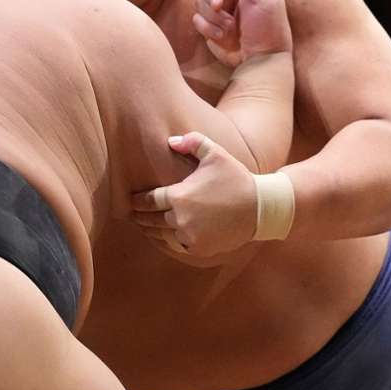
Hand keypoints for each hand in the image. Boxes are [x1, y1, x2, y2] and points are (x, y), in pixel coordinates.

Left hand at [129, 132, 257, 256]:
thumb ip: (193, 142)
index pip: (149, 200)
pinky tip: (164, 238)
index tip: (129, 201)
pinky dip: (169, 242)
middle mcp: (180, 219)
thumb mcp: (215, 154)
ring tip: (145, 227)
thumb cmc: (236, 178)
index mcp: (179, 196)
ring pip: (163, 235)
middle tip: (132, 216)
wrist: (260, 208)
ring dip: (152, 231)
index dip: (137, 201)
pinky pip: (178, 246)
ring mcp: (189, 236)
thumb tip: (171, 141)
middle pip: (151, 220)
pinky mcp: (200, 248)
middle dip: (141, 217)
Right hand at [192, 0, 291, 66]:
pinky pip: (197, 19)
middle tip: (218, 6)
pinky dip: (208, 28)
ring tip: (230, 29)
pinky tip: (224, 38)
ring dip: (213, 16)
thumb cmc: (269, 27)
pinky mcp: (210, 24)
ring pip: (199, 0)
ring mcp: (220, 8)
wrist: (262, 58)